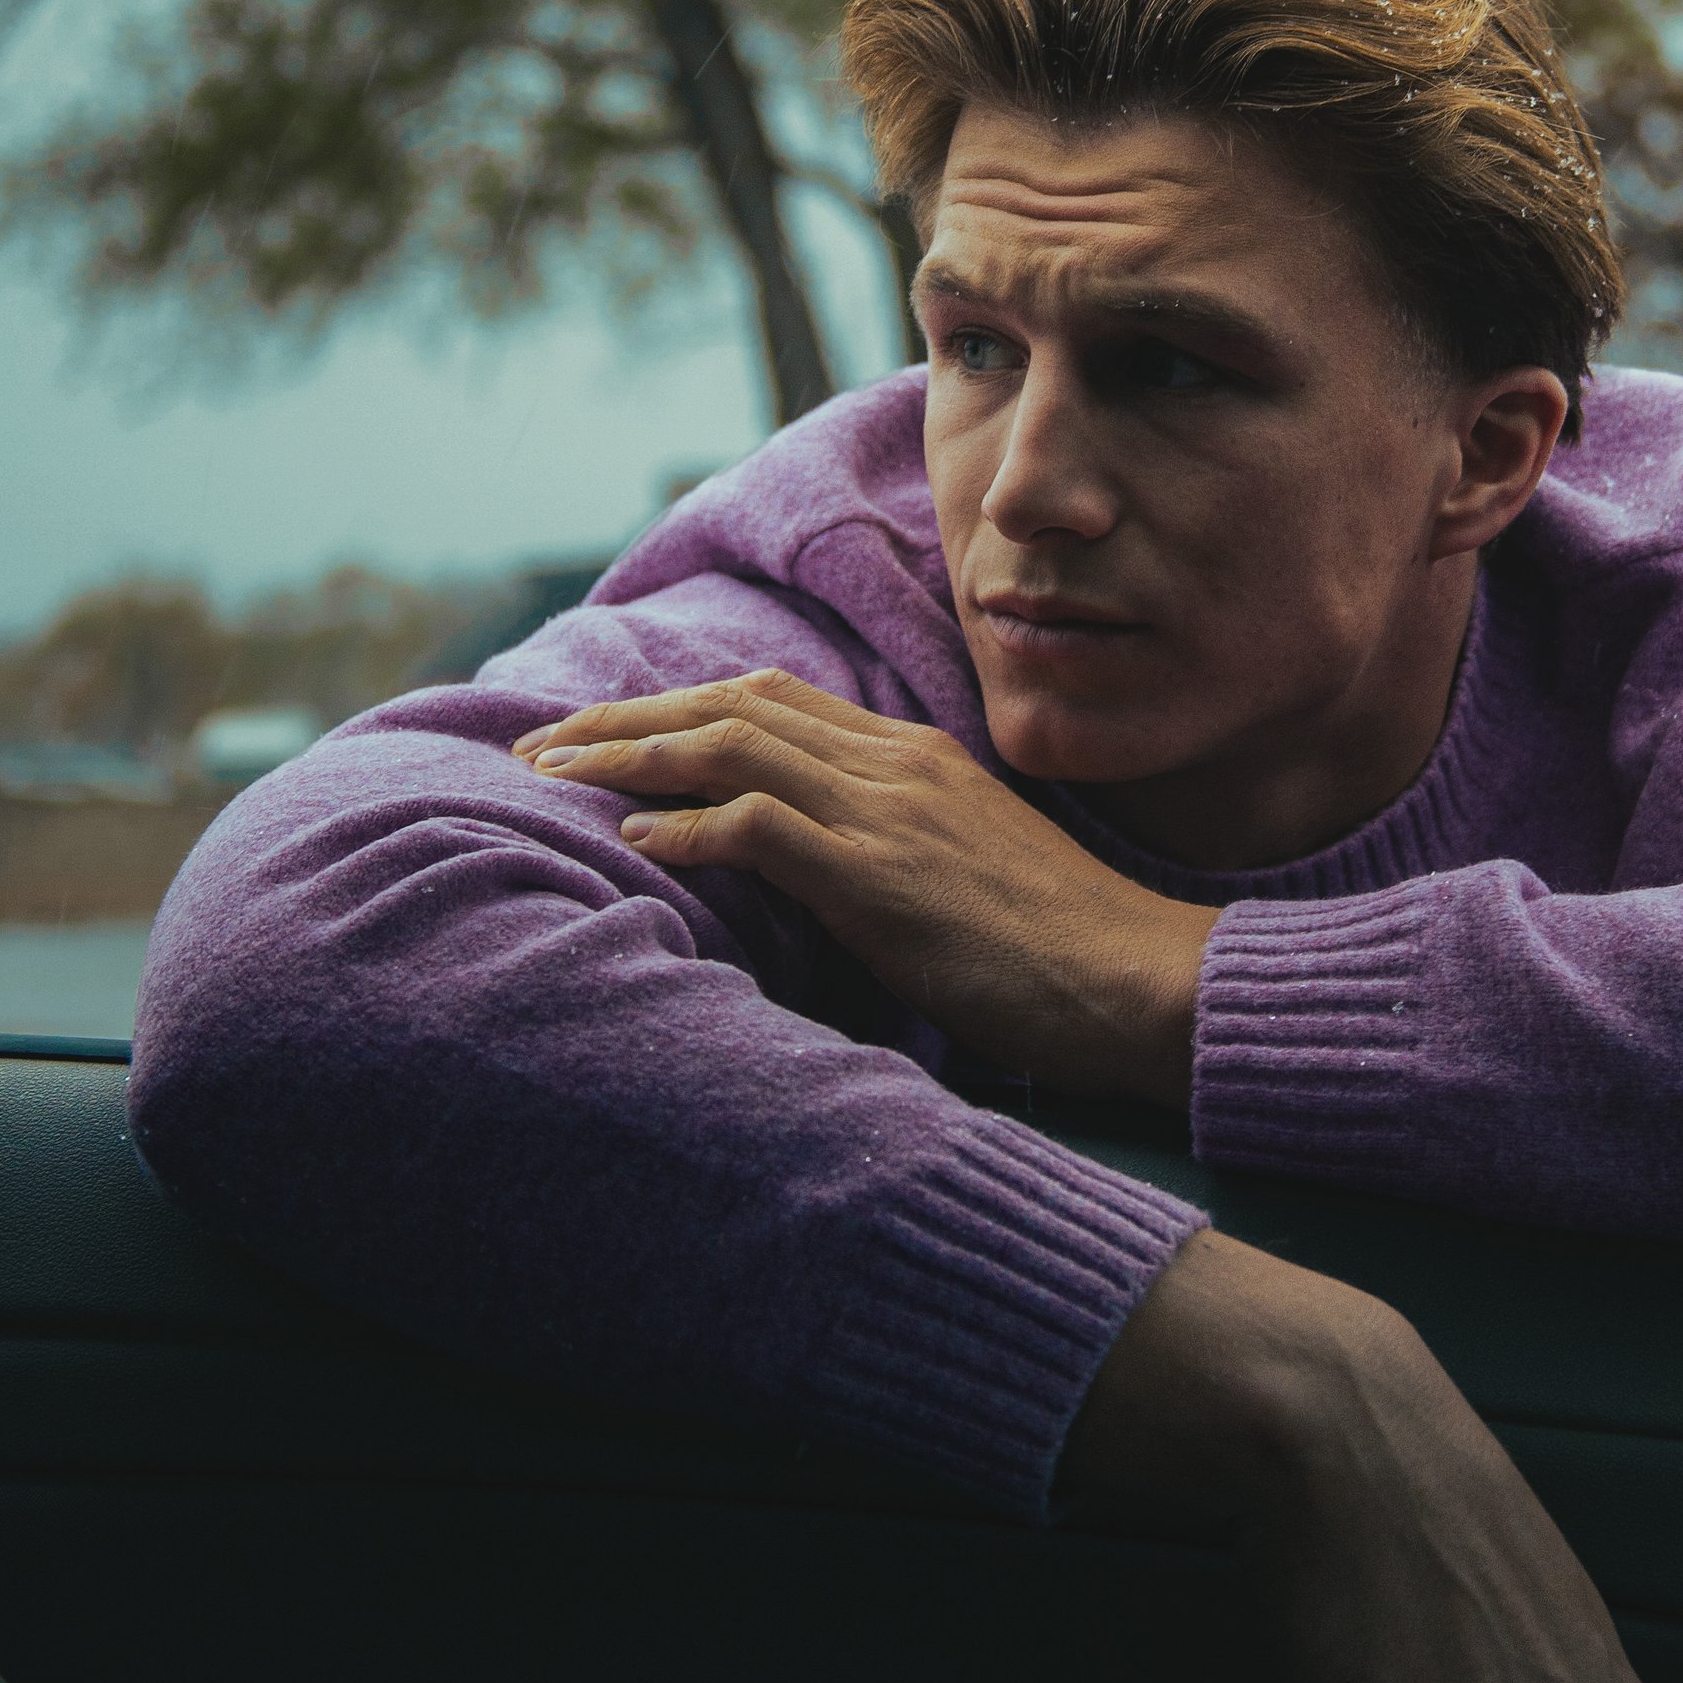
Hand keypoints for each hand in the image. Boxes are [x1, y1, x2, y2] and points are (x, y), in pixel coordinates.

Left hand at [514, 669, 1213, 1105]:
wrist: (1142, 981)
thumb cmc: (1062, 954)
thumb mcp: (969, 873)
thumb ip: (894, 849)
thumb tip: (810, 868)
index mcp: (920, 758)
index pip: (776, 700)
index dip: (680, 705)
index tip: (606, 726)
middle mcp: (899, 765)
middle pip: (737, 705)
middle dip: (628, 715)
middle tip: (541, 740)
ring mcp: (892, 814)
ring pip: (733, 746)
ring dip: (630, 754)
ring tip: (555, 775)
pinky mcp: (883, 875)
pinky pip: (760, 826)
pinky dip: (687, 823)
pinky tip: (636, 838)